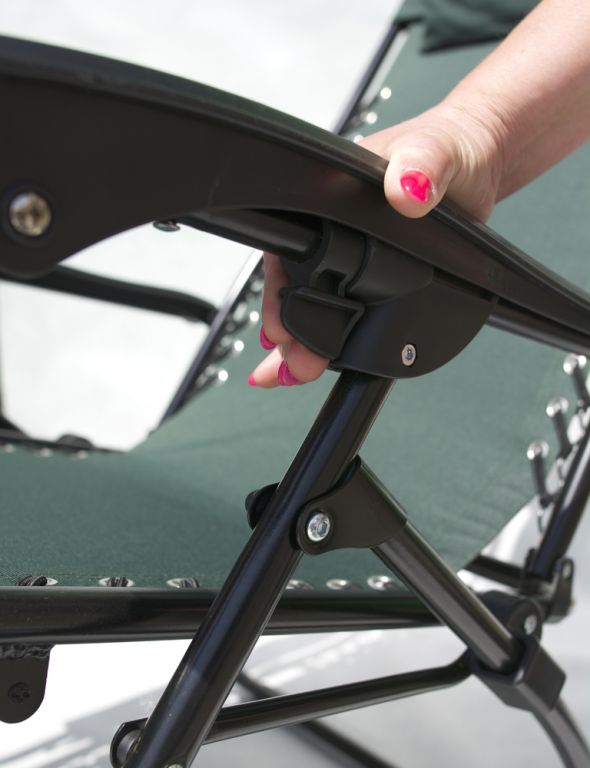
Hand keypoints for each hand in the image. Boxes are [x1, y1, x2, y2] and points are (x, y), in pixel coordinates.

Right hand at [248, 102, 503, 387]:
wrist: (480, 162)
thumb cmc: (453, 147)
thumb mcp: (436, 152)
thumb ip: (421, 167)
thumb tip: (407, 189)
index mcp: (329, 194)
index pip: (287, 249)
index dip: (280, 292)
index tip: (280, 330)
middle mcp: (332, 223)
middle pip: (295, 283)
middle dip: (289, 330)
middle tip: (294, 367)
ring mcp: (352, 247)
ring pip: (315, 298)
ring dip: (303, 338)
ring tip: (291, 372)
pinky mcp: (376, 267)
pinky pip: (345, 303)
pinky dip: (332, 333)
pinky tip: (321, 355)